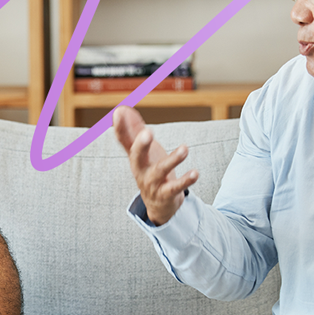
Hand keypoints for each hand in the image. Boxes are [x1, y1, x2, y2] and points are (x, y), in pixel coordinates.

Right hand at [113, 105, 197, 225]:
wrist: (158, 206)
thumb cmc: (150, 172)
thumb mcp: (142, 152)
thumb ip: (134, 130)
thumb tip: (123, 109)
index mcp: (135, 157)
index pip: (124, 141)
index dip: (120, 127)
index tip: (118, 112)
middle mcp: (140, 170)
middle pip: (136, 157)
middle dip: (141, 145)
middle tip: (148, 132)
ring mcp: (152, 183)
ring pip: (160, 171)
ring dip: (173, 159)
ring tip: (185, 149)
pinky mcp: (166, 194)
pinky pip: (175, 188)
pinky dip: (186, 180)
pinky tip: (195, 173)